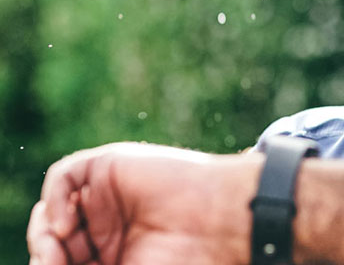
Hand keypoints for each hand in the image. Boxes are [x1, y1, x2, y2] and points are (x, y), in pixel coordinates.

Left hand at [27, 142, 260, 264]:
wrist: (221, 225)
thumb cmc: (187, 260)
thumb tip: (46, 264)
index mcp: (115, 257)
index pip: (66, 262)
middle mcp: (108, 228)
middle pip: (54, 241)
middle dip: (47, 255)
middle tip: (53, 264)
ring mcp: (108, 197)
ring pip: (53, 211)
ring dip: (43, 234)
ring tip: (55, 247)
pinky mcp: (110, 167)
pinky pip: (64, 177)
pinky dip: (54, 199)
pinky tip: (65, 225)